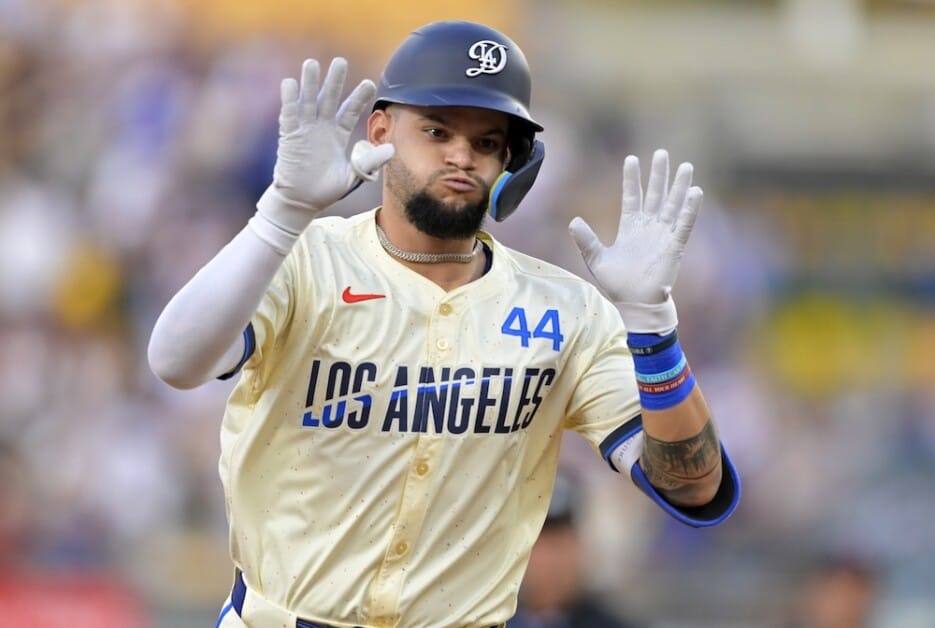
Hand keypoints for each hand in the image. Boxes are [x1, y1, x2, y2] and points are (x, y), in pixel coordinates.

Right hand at [257, 57, 394, 233]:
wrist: (302, 201)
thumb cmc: (327, 189)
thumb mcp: (353, 176)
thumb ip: (370, 162)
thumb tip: (392, 149)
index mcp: (338, 134)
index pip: (350, 110)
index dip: (358, 97)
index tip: (370, 83)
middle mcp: (322, 127)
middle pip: (329, 98)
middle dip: (334, 81)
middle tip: (340, 61)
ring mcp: (305, 129)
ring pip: (308, 101)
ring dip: (309, 83)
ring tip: (312, 63)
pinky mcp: (289, 136)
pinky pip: (289, 115)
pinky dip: (289, 99)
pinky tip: (291, 83)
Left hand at [568, 149, 701, 332]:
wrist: (635, 303)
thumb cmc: (617, 284)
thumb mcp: (596, 259)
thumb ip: (586, 240)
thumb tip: (573, 221)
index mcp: (630, 227)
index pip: (632, 196)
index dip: (632, 179)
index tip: (631, 159)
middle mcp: (648, 227)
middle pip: (656, 194)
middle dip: (659, 174)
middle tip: (662, 153)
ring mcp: (662, 235)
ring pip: (673, 205)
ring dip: (679, 186)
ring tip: (685, 166)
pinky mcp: (674, 246)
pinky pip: (684, 224)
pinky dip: (689, 209)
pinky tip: (695, 192)